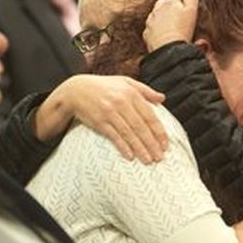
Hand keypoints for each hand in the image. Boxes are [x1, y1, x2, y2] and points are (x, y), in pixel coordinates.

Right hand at [33, 75, 167, 162]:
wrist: (76, 90)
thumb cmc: (103, 86)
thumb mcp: (125, 82)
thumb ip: (145, 90)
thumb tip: (162, 98)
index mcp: (131, 93)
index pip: (149, 115)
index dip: (159, 131)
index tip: (166, 144)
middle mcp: (121, 102)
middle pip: (140, 127)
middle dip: (151, 144)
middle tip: (159, 157)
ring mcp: (110, 112)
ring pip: (129, 133)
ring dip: (139, 149)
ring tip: (148, 160)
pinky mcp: (99, 121)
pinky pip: (113, 136)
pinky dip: (123, 147)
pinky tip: (130, 156)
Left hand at [143, 0, 198, 51]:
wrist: (168, 51)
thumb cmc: (181, 32)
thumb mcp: (192, 11)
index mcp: (171, 2)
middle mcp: (158, 9)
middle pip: (166, 1)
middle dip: (172, 1)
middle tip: (180, 5)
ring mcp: (151, 21)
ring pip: (157, 13)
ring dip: (163, 14)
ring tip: (171, 19)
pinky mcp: (148, 33)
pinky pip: (153, 26)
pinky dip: (157, 27)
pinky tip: (163, 31)